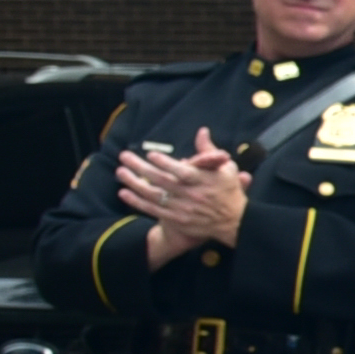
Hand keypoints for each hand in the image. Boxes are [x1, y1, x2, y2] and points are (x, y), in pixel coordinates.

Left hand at [116, 129, 248, 264]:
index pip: (182, 172)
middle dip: (140, 168)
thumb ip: (209, 151)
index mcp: (203, 181)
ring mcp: (181, 208)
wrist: (234, 222)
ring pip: (153, 194)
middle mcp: (191, 194)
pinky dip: (136, 202)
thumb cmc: (229, 192)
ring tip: (120, 172)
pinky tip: (124, 192)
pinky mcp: (176, 219)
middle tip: (124, 156)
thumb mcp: (226, 169)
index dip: (166, 164)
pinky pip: (152, 209)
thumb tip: (201, 131)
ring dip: (134, 183)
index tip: (151, 155)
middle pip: (161, 181)